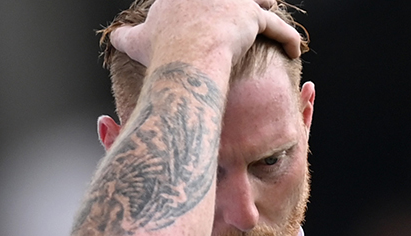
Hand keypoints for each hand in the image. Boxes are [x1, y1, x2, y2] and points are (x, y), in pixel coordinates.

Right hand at [110, 0, 302, 68]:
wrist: (184, 56)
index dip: (208, 2)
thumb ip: (126, 36)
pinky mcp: (252, 16)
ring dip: (265, 2)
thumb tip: (115, 38)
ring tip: (269, 9)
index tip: (209, 8)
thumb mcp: (138, 41)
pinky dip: (287, 38)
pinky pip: (276, 26)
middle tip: (245, 5)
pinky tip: (295, 49)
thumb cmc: (161, 50)